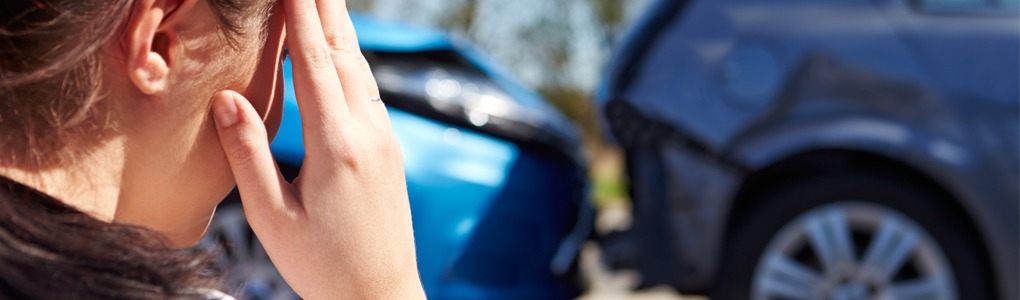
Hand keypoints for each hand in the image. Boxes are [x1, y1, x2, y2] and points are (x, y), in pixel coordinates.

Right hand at [210, 0, 423, 297]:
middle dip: (326, 9)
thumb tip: (227, 98)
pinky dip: (351, 60)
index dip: (301, 17)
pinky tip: (340, 54)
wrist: (381, 295)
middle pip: (346, 54)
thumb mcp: (271, 217)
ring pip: (362, 69)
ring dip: (341, 30)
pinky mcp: (389, 150)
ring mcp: (384, 139)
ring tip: (323, 1)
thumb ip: (248, 154)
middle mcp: (368, 133)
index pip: (315, 64)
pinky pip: (369, 90)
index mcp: (336, 146)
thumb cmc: (322, 265)